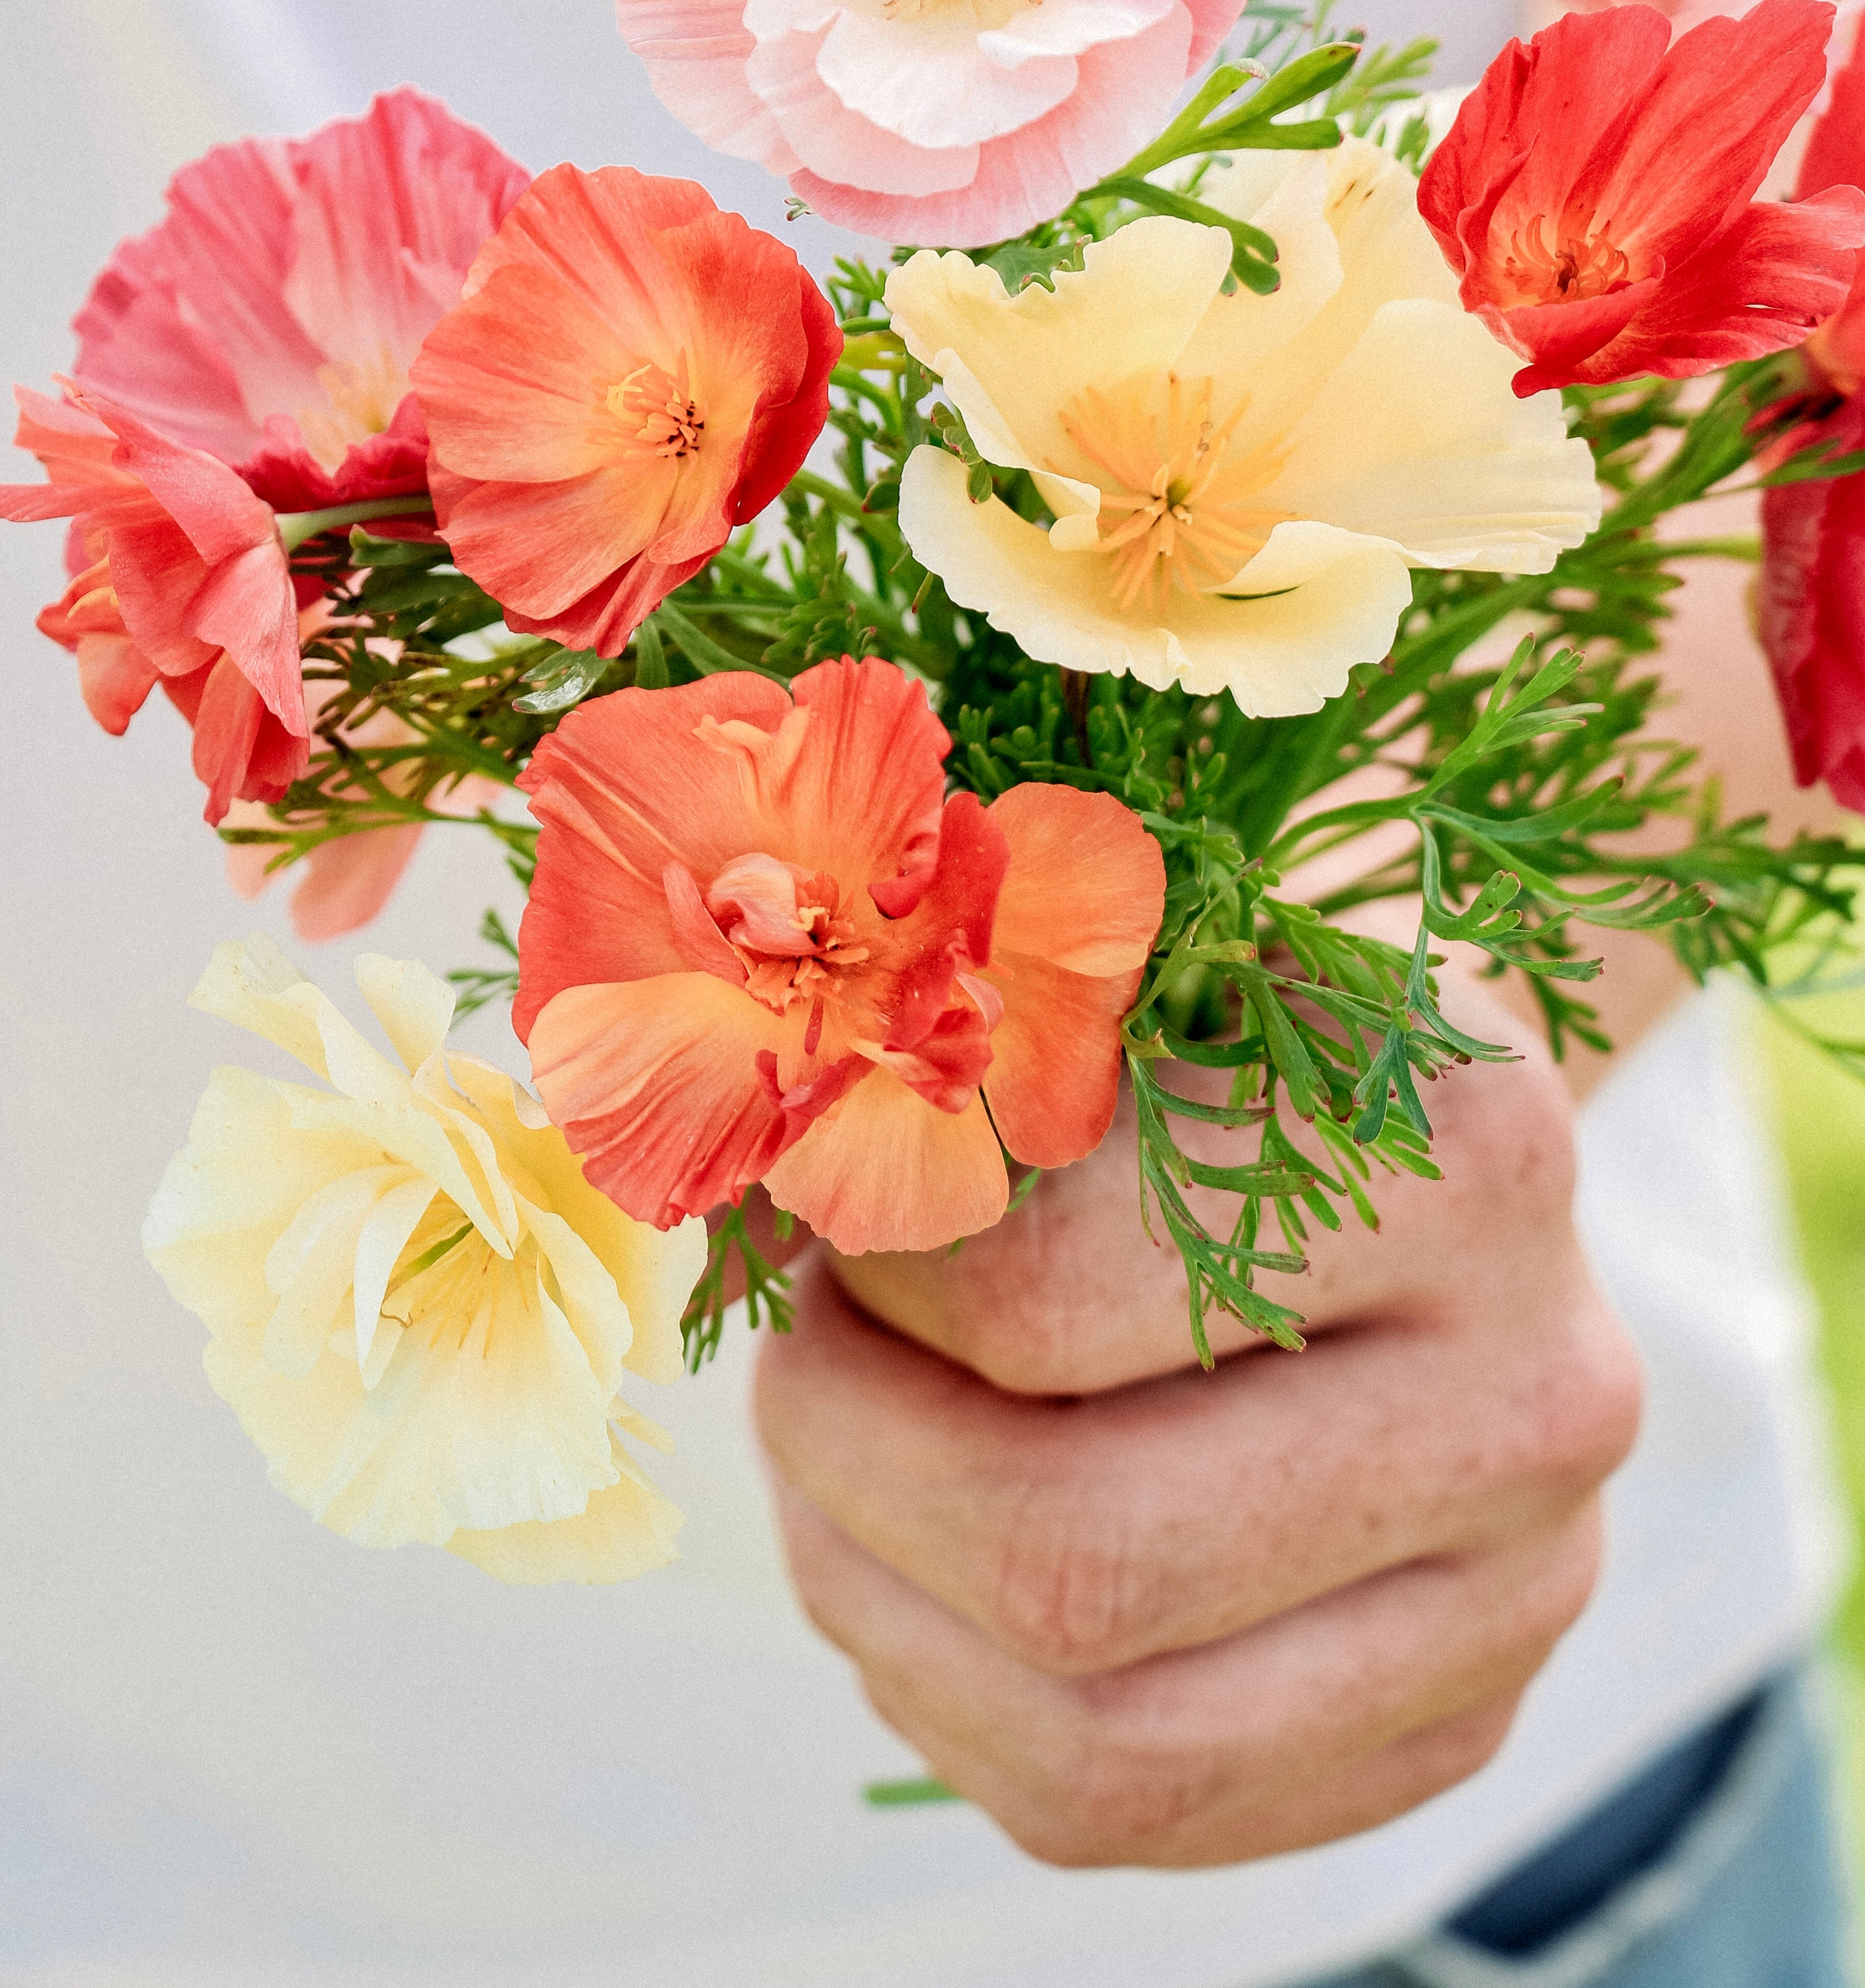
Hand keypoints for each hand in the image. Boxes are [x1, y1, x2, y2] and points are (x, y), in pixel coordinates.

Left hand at [753, 996, 1641, 1868]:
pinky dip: (962, 1705)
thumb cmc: (1247, 1036)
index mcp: (1471, 1153)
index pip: (1037, 1296)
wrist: (1448, 1152)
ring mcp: (1521, 1595)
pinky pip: (1130, 1813)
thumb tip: (758, 1160)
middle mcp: (1540, 1395)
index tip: (834, 1206)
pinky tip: (924, 1573)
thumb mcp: (1134, 971)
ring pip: (1102, 1738)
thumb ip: (968, 1047)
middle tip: (801, 1356)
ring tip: (831, 1469)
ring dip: (887, 1606)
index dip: (869, 1275)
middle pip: (1078, 1557)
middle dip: (857, 1465)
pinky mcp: (1456, 1726)